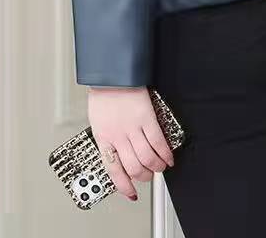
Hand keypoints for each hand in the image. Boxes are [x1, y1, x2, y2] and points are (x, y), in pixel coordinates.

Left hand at [88, 86, 174, 200]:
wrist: (112, 73)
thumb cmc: (104, 93)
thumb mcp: (97, 120)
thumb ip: (107, 138)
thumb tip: (116, 155)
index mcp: (103, 136)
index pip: (113, 170)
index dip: (124, 186)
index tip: (131, 193)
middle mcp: (117, 135)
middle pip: (134, 168)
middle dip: (143, 177)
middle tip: (148, 176)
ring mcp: (132, 127)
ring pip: (148, 159)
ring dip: (156, 168)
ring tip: (159, 167)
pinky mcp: (146, 118)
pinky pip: (158, 143)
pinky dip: (165, 154)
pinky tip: (168, 157)